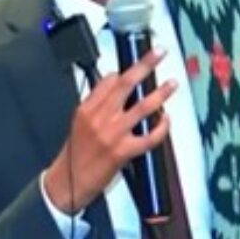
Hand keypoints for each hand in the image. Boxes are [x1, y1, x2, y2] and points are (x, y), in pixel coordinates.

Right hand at [43, 49, 175, 213]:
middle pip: (126, 85)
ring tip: (172, 84)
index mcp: (87, 109)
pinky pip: (149, 136)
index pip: (109, 80)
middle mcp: (99, 118)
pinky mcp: (123, 151)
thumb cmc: (75, 155)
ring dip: (160, 94)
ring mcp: (112, 134)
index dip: (127, 69)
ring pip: (142, 107)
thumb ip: (96, 104)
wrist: (68, 184)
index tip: (141, 60)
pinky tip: (166, 121)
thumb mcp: (79, 123)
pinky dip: (161, 127)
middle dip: (145, 66)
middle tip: (159, 54)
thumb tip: (113, 84)